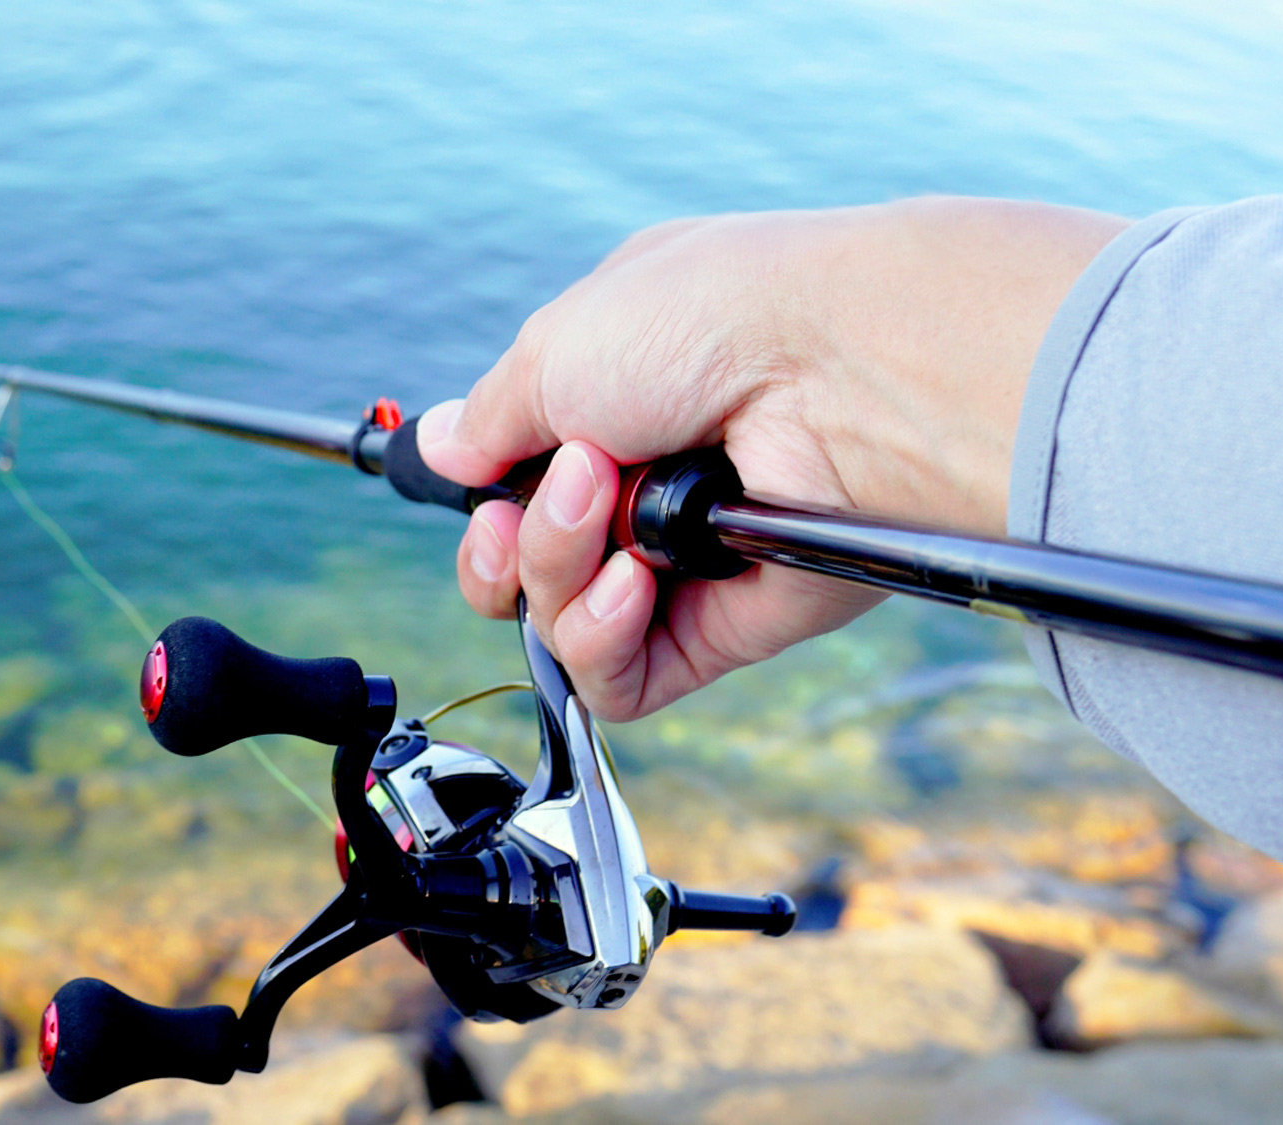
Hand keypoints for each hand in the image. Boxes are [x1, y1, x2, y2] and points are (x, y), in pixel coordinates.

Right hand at [418, 197, 1127, 720]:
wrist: (839, 370)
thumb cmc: (711, 322)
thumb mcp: (557, 344)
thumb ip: (488, 417)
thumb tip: (443, 448)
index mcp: (612, 397)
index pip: (516, 482)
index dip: (484, 498)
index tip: (477, 480)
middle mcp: (646, 481)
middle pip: (522, 569)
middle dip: (508, 543)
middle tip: (545, 500)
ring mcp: (683, 560)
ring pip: (557, 622)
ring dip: (557, 567)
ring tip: (608, 503)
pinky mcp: (723, 628)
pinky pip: (617, 679)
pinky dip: (599, 639)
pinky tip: (632, 582)